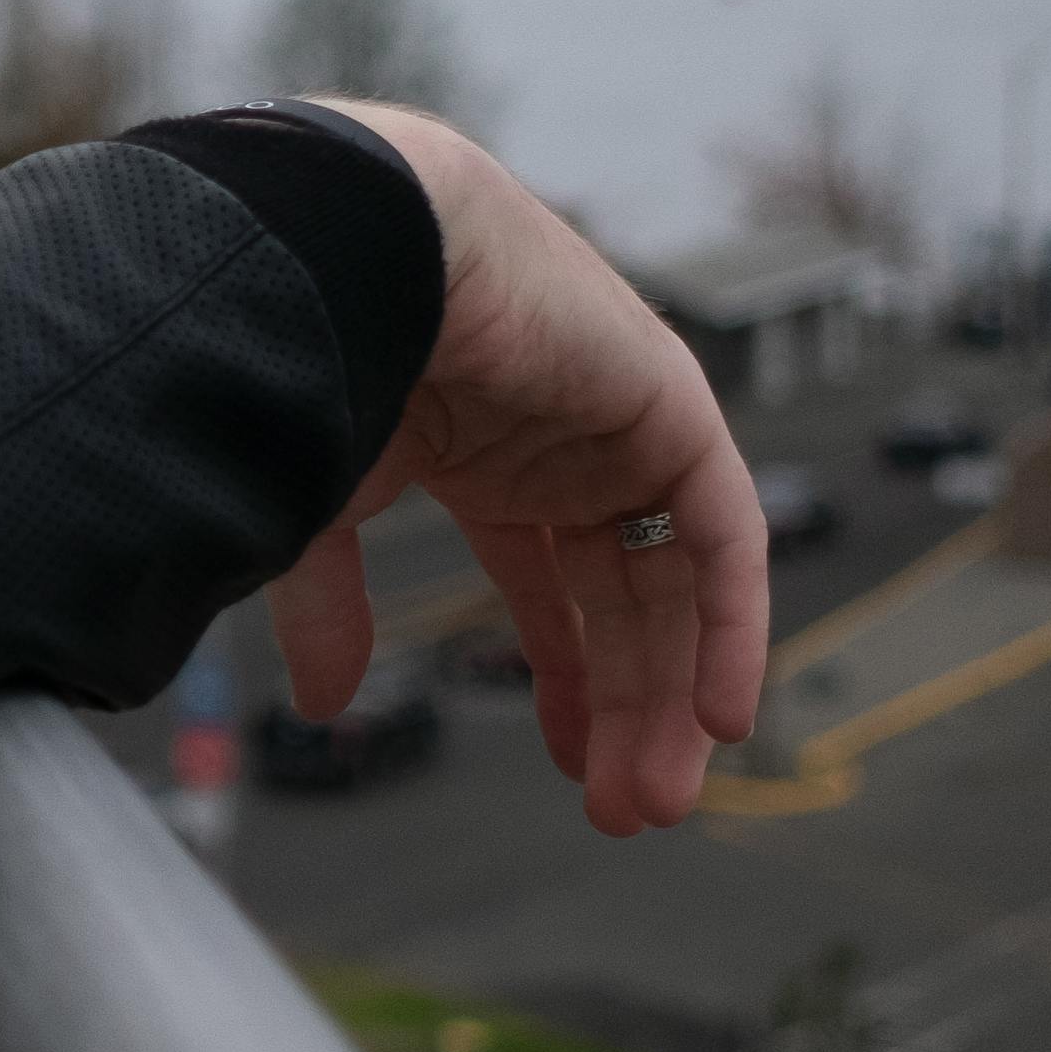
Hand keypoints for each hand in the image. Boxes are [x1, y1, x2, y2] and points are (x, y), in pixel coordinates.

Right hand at [267, 103, 768, 836]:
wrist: (368, 243)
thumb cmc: (326, 346)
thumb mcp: (321, 502)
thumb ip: (329, 603)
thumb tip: (322, 706)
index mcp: (488, 452)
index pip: (552, 581)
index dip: (566, 676)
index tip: (569, 763)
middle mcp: (568, 442)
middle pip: (623, 597)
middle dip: (627, 706)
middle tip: (628, 808)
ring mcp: (625, 423)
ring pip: (675, 581)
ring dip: (676, 691)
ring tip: (661, 792)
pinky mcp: (672, 409)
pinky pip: (723, 534)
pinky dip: (730, 624)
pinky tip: (721, 713)